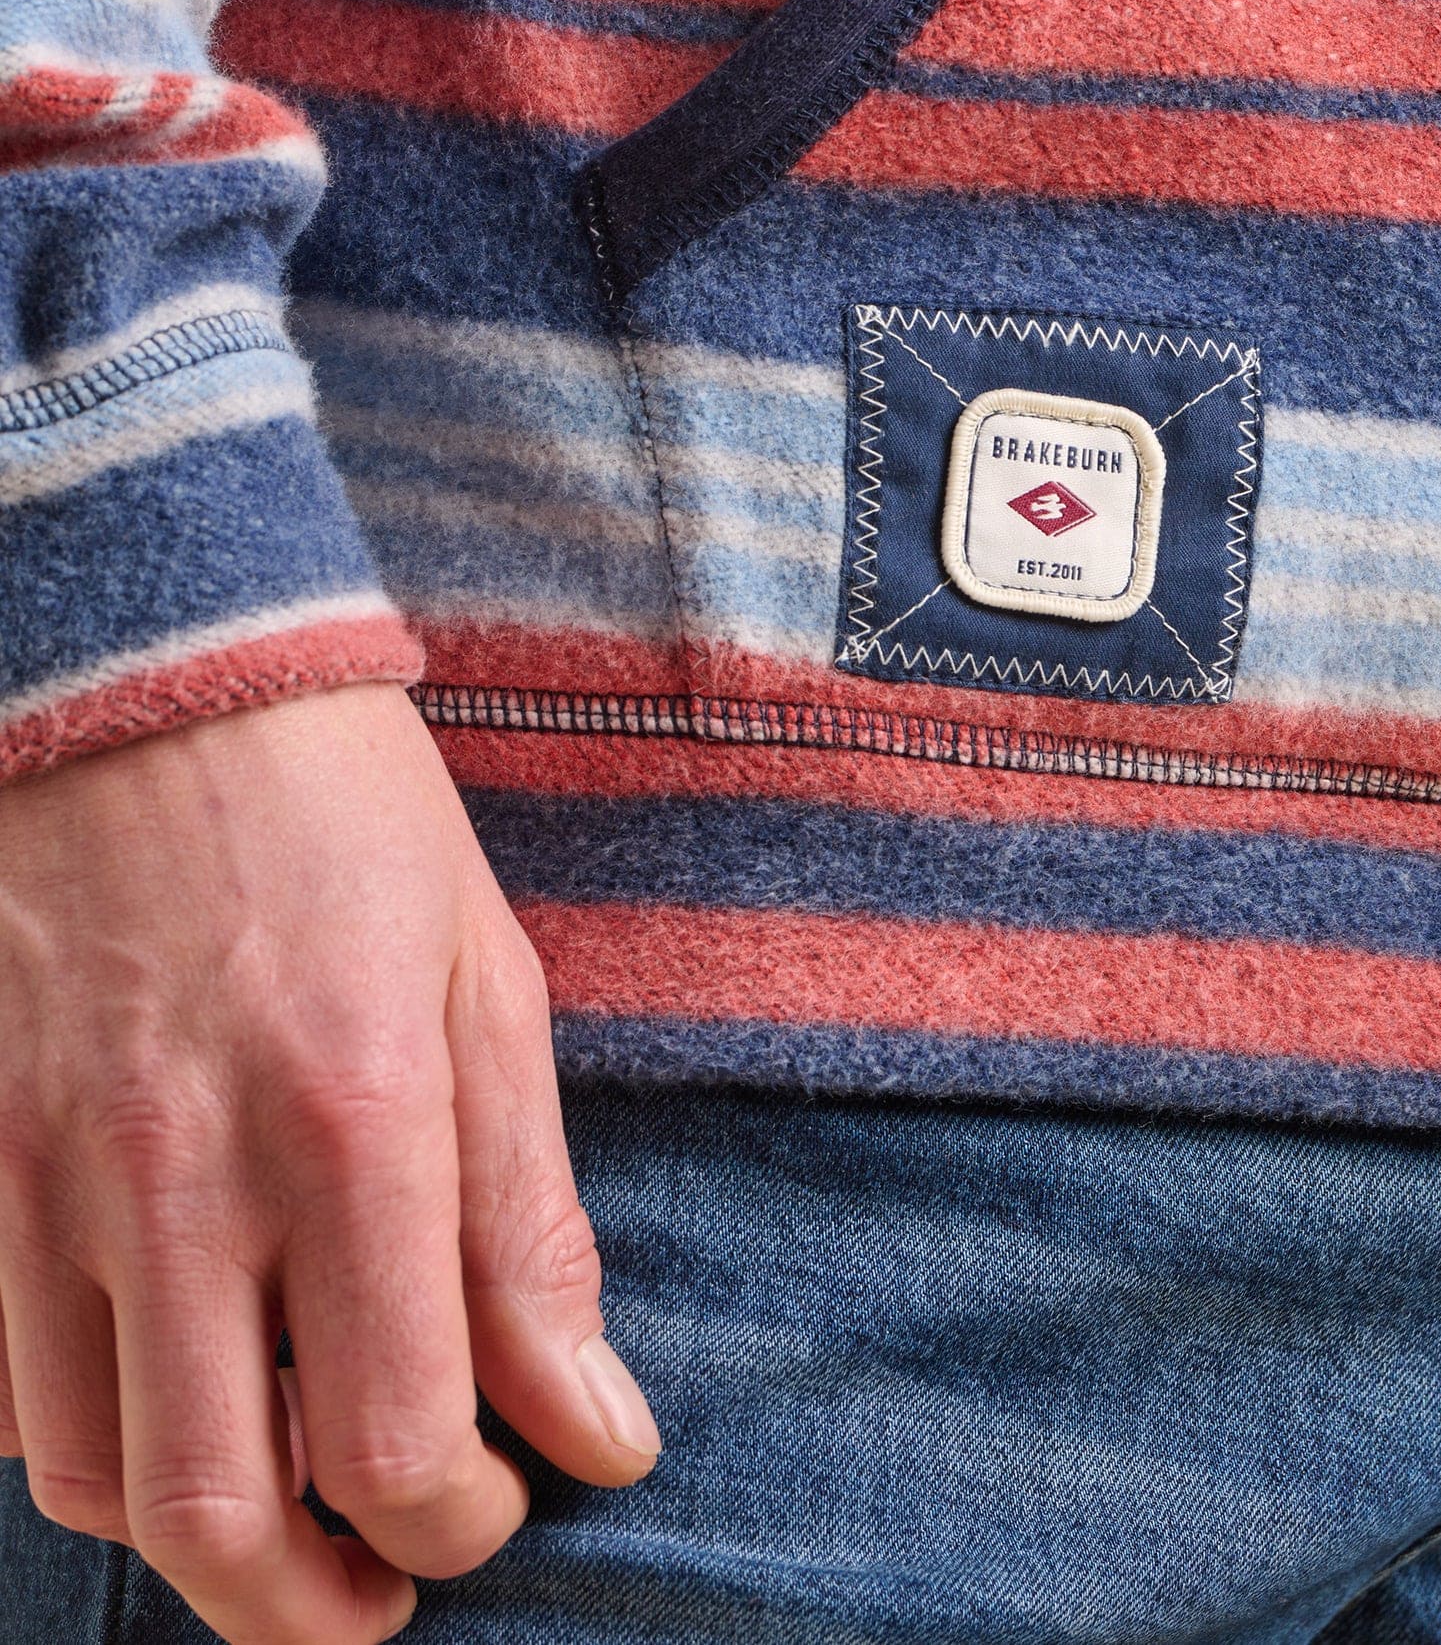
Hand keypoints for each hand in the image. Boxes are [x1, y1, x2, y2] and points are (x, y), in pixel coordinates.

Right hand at [0, 683, 658, 1641]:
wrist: (151, 678)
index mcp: (354, 1122)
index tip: (501, 1497)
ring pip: (88, 1482)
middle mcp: (185, 1176)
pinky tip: (166, 1387)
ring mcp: (48, 1176)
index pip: (397, 1439)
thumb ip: (531, 1224)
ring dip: (199, 1537)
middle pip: (221, 1524)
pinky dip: (84, 1433)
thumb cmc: (347, 820)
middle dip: (319, 1611)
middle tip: (381, 1588)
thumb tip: (597, 1429)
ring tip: (286, 1507)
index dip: (460, 1521)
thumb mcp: (486, 987)